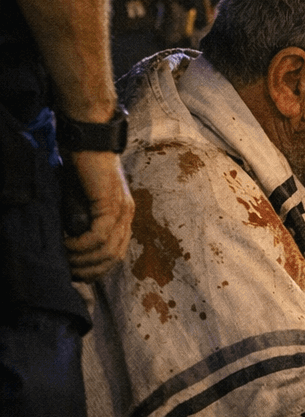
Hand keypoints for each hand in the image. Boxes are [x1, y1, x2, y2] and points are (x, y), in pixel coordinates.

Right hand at [62, 150, 133, 281]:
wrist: (89, 142)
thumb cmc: (82, 170)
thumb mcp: (83, 203)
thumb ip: (84, 222)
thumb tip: (74, 248)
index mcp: (124, 217)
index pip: (117, 254)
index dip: (97, 269)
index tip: (77, 273)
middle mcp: (127, 215)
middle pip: (114, 257)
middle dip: (89, 269)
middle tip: (69, 270)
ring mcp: (121, 210)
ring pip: (107, 250)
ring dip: (83, 259)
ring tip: (65, 258)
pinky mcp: (111, 203)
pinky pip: (99, 235)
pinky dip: (81, 245)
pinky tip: (67, 243)